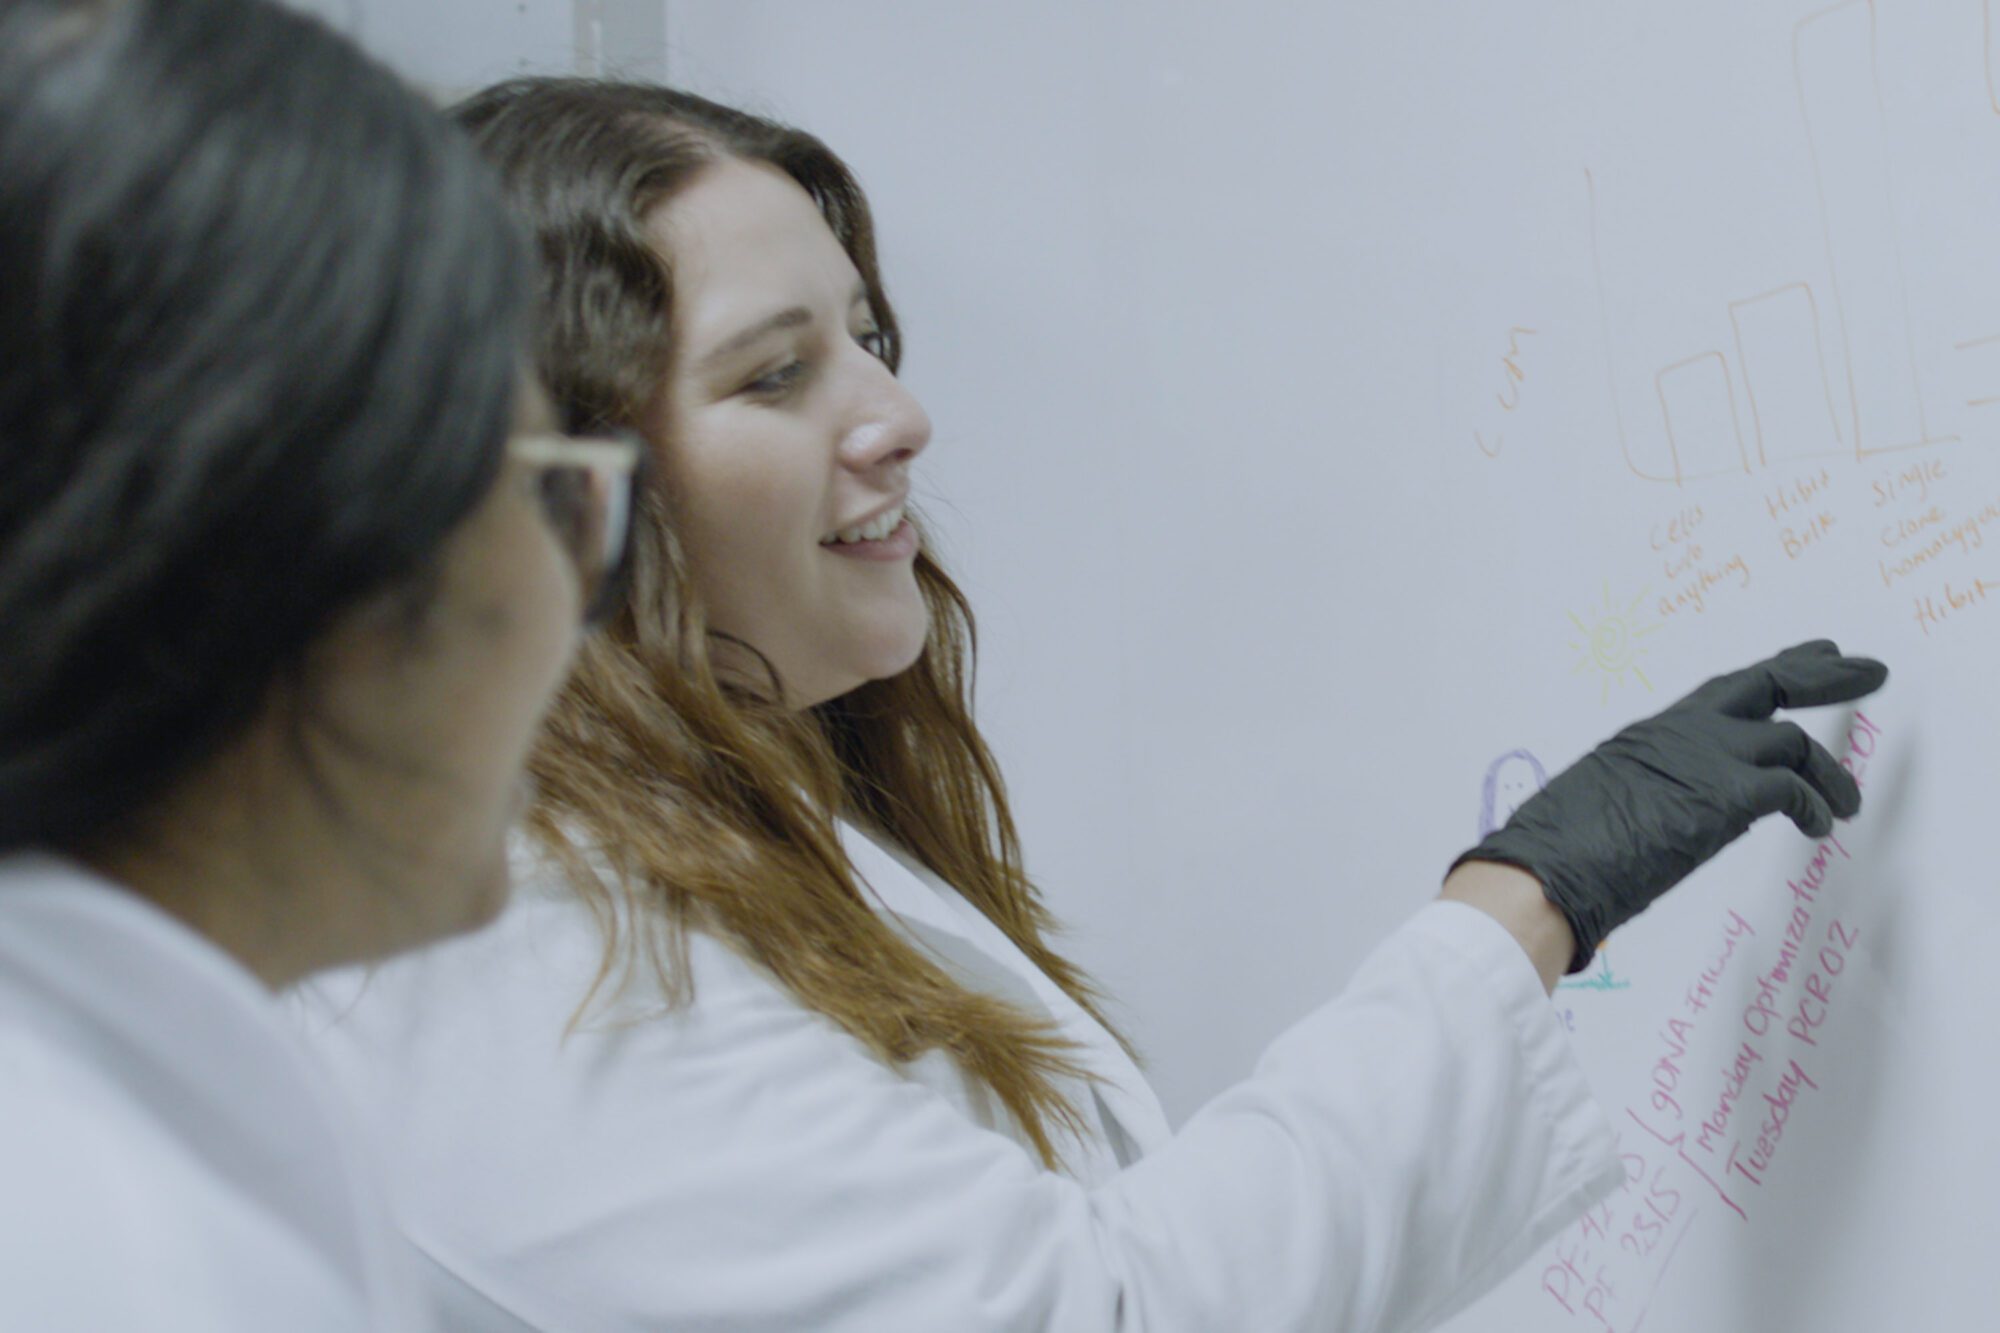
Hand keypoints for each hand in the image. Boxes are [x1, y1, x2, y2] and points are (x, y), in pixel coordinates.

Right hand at [1453, 640, 1887, 973]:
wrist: (1543, 871)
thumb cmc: (1554, 854)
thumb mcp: (1601, 807)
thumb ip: (1645, 800)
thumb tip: (1664, 824)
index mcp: (1648, 737)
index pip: (1723, 694)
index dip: (1772, 673)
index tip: (1810, 656)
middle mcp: (1679, 734)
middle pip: (1765, 684)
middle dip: (1821, 674)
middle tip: (1864, 671)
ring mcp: (1702, 758)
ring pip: (1791, 740)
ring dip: (1828, 771)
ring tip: (1845, 803)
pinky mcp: (1723, 794)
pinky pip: (1792, 787)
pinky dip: (1814, 804)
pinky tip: (1817, 825)